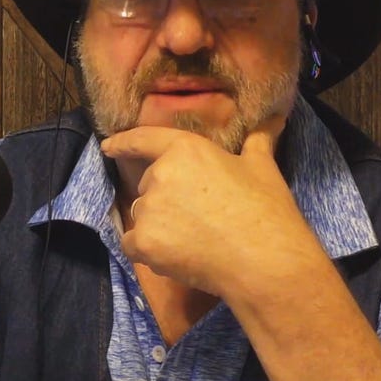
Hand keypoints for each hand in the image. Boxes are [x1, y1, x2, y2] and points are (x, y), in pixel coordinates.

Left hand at [100, 115, 328, 298]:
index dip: (123, 142)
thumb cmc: (266, 211)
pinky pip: (133, 244)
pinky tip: (176, 257)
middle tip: (199, 217)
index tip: (107, 146)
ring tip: (194, 240)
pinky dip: (148, 251)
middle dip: (165, 199)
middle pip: (148, 186)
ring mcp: (149, 209)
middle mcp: (160, 175)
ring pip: (142, 216)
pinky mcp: (144, 242)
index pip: (144, 140)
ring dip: (158, 226)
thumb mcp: (263, 167)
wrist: (264, 261)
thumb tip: (273, 119)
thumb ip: (258, 141)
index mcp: (185, 150)